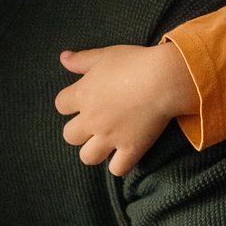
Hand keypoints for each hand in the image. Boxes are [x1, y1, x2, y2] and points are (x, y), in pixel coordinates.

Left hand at [53, 43, 199, 176]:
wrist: (164, 79)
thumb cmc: (134, 63)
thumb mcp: (104, 55)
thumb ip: (81, 60)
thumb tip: (63, 58)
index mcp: (83, 95)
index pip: (61, 105)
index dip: (70, 103)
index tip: (83, 100)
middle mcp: (92, 119)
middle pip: (69, 136)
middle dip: (79, 131)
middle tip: (95, 124)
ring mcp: (110, 137)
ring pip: (87, 157)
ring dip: (94, 151)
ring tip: (106, 143)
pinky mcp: (131, 149)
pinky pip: (117, 169)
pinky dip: (120, 164)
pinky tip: (125, 154)